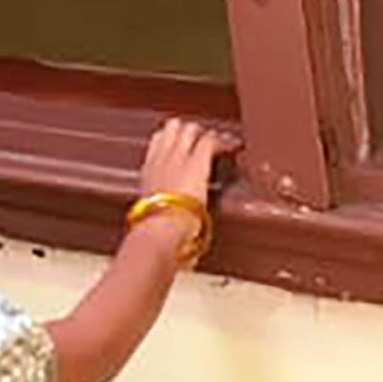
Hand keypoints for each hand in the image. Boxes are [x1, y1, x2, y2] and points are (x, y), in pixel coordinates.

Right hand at [132, 119, 228, 263]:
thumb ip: (164, 227)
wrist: (161, 231)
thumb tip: (175, 251)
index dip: (170, 142)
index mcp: (148, 177)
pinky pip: (210, 141)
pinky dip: (223, 142)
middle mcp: (160, 162)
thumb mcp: (153, 226)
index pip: (156, 146)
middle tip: (207, 139)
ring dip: (205, 133)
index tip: (183, 146)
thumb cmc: (156, 235)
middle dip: (189, 132)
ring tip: (222, 141)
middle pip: (172, 131)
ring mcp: (177, 159)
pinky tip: (234, 147)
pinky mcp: (197, 162)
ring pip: (189, 130)